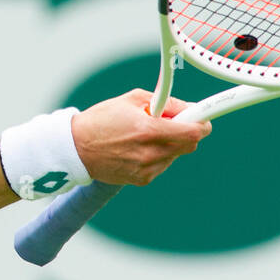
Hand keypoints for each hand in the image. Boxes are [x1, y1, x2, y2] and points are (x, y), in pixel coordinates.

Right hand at [70, 89, 211, 185]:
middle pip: (190, 145)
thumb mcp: (132, 100)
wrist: (75, 148)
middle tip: (172, 122)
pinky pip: (162, 165)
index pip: (193, 132)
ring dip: (170, 144)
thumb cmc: (102, 119)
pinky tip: (137, 148)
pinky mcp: (142, 179)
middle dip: (186, 132)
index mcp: (148, 130)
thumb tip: (189, 108)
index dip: (203, 123)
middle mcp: (150, 153)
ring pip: (176, 155)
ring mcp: (146, 169)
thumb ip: (165, 103)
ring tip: (145, 135)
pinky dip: (157, 155)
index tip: (203, 117)